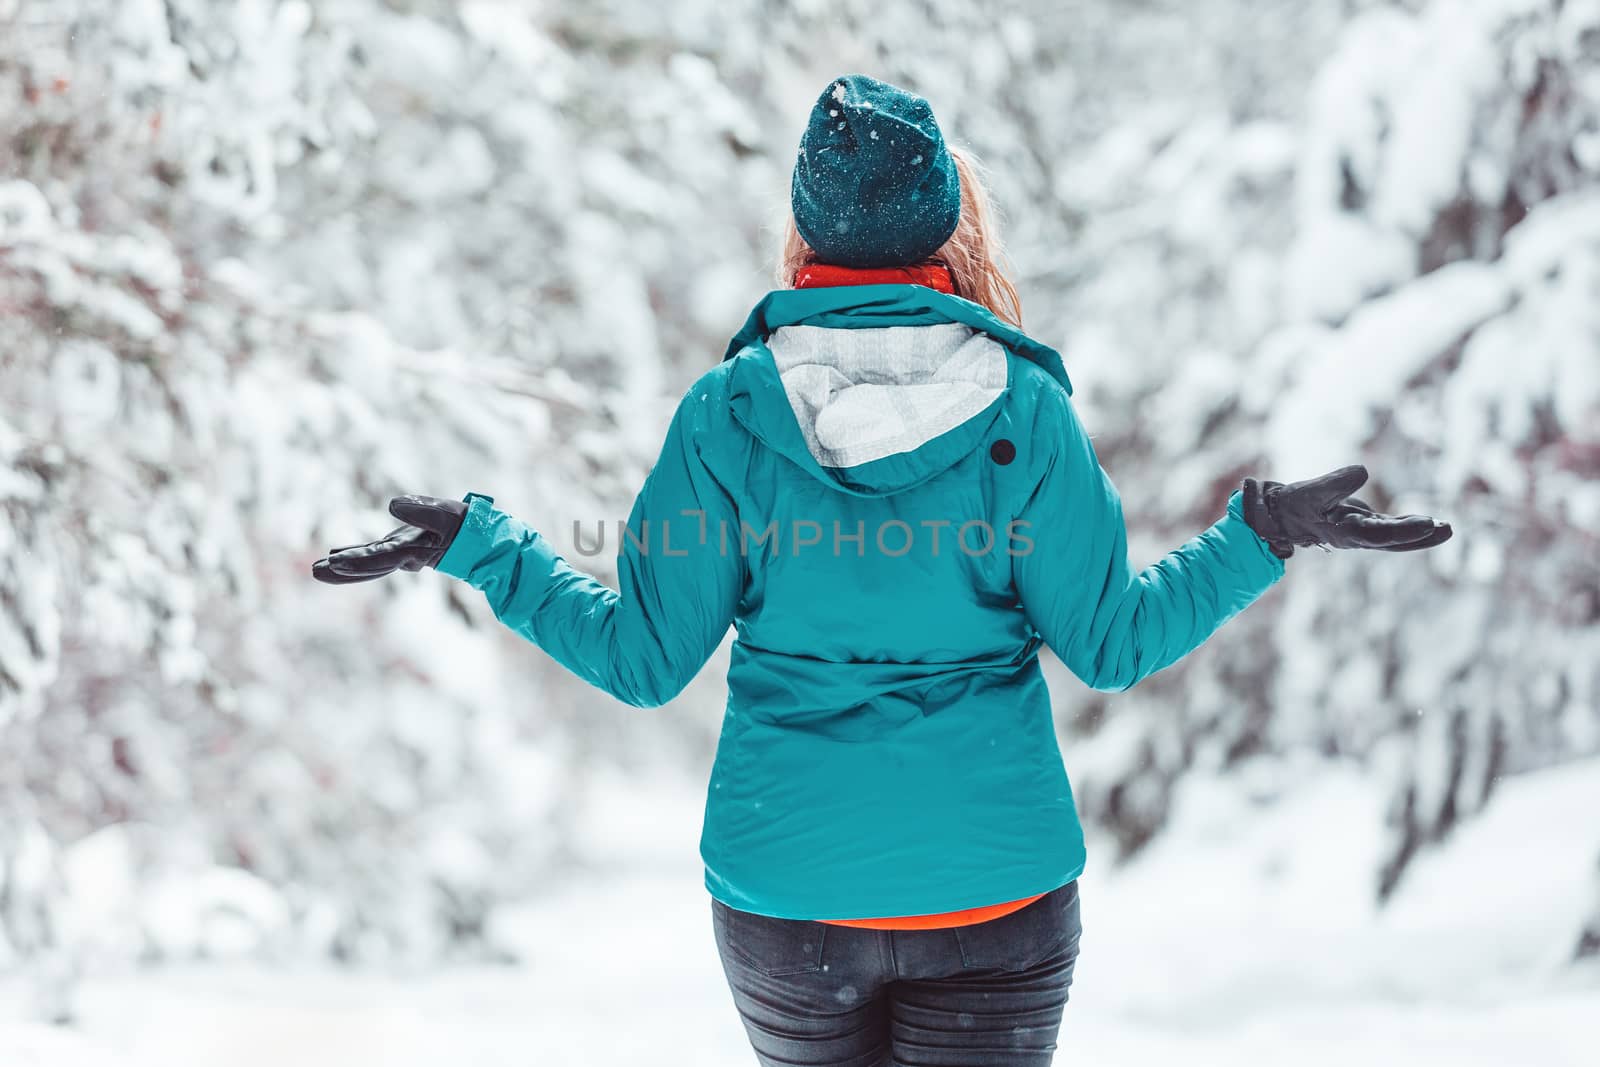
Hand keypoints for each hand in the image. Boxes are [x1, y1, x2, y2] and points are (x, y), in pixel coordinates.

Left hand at [312, 495, 467, 583]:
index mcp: (412, 550)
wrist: (478, 538)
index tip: (334, 562)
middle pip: (367, 567)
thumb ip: (420, 509)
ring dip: (342, 567)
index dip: (357, 561)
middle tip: (314, 571)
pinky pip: (373, 555)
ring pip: (367, 564)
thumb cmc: (463, 525)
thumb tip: (391, 504)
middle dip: (341, 570)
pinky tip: (334, 553)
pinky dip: (354, 555)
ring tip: (317, 567)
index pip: (380, 558)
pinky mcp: (400, 547)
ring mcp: (401, 553)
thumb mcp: (445, 513)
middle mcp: (403, 557)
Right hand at [1241, 465, 1451, 559]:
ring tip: (1446, 527)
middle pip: (1394, 540)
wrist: (1280, 516)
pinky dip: (1408, 524)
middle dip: (1421, 537)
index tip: (1427, 523)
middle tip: (1447, 529)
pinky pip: (1389, 527)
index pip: (1379, 533)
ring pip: (1395, 535)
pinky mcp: (1361, 525)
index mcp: (1345, 532)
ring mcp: (1361, 532)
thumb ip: (1336, 482)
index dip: (1404, 530)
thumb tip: (1363, 471)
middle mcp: (1357, 536)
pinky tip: (1427, 521)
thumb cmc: (1293, 504)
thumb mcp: (1310, 491)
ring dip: (1420, 532)